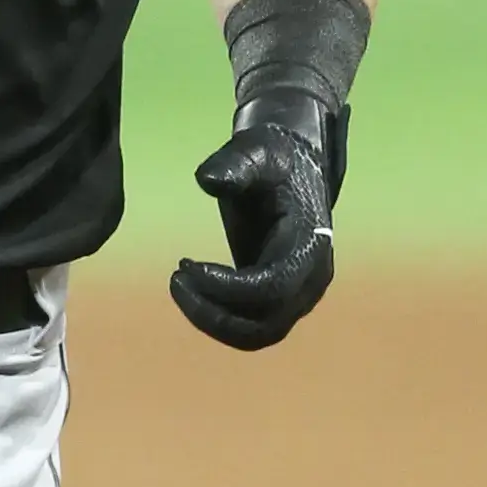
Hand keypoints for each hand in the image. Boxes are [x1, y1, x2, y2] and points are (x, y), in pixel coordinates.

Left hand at [170, 113, 337, 350]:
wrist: (293, 167)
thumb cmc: (272, 159)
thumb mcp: (255, 152)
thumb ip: (235, 164)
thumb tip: (206, 179)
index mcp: (310, 245)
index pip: (271, 287)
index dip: (226, 288)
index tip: (185, 266)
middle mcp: (312, 279)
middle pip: (265, 323)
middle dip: (214, 311)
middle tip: (175, 280)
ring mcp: (300, 295)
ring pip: (258, 334)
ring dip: (213, 321)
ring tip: (179, 285)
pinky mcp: (282, 300)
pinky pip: (252, 327)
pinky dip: (219, 318)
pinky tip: (192, 289)